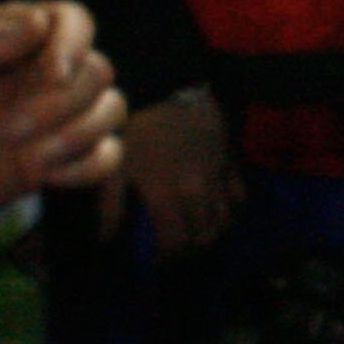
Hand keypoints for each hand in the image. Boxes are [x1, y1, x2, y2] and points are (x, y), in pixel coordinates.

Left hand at [0, 1, 123, 224]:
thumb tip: (39, 24)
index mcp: (9, 35)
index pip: (74, 20)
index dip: (75, 43)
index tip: (52, 73)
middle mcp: (36, 73)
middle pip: (98, 70)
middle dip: (66, 100)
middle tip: (7, 129)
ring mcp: (45, 120)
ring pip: (110, 112)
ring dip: (79, 133)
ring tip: (24, 154)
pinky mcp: (47, 164)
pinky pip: (103, 159)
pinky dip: (89, 165)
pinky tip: (44, 175)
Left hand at [114, 87, 239, 254]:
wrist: (168, 81)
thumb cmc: (135, 122)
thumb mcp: (114, 162)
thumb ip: (109, 205)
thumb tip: (105, 239)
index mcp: (166, 196)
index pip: (175, 244)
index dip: (168, 259)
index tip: (158, 262)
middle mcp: (197, 192)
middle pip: (204, 236)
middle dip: (191, 250)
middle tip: (178, 252)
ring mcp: (217, 175)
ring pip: (224, 219)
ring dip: (212, 232)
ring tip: (198, 236)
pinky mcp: (229, 158)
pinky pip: (239, 194)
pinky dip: (232, 208)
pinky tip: (220, 210)